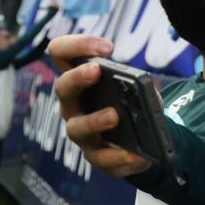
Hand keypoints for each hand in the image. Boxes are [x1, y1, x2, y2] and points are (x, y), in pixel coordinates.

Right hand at [47, 34, 150, 177]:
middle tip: (96, 70)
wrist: (143, 141)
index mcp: (81, 80)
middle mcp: (74, 105)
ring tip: (114, 116)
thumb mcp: (138, 89)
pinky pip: (102, 158)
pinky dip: (119, 157)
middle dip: (77, 77)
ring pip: (76, 127)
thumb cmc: (131, 106)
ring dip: (94, 120)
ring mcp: (82, 132)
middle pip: (62, 88)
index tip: (106, 47)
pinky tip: (136, 155)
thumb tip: (143, 89)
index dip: (77, 45)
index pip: (62, 53)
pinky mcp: (96, 156)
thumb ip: (139, 85)